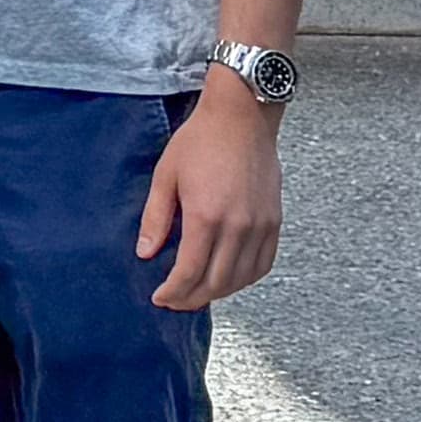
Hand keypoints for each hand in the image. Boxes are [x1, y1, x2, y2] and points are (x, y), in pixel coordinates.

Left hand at [139, 78, 283, 309]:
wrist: (242, 119)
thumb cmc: (199, 143)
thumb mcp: (165, 177)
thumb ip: (156, 219)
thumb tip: (145, 253)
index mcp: (206, 216)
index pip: (190, 272)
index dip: (174, 291)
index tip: (160, 299)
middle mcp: (238, 226)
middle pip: (217, 281)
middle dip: (193, 298)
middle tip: (175, 302)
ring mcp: (261, 225)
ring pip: (242, 277)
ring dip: (220, 292)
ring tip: (198, 293)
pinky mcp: (275, 221)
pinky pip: (264, 263)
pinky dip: (246, 278)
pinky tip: (228, 279)